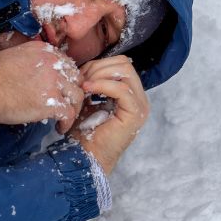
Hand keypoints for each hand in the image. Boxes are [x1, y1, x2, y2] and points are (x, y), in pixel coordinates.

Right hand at [0, 41, 84, 132]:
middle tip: (67, 103)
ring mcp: (54, 83)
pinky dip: (67, 122)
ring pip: (77, 96)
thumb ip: (32, 59)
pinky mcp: (51, 103)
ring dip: (73, 108)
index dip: (67, 78)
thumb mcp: (15, 55)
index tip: (62, 89)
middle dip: (72, 92)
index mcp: (44, 51)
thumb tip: (37, 73)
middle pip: (76, 79)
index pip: (67, 64)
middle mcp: (53, 64)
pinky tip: (60, 127)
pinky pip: (69, 113)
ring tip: (65, 117)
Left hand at [68, 56, 149, 174]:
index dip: (98, 65)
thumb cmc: (84, 132)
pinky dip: (102, 85)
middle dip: (98, 67)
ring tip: (84, 86)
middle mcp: (139, 98)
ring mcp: (140, 106)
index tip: (80, 76)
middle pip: (124, 64)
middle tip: (81, 80)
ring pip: (125, 72)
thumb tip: (86, 65)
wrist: (85, 156)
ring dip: (100, 75)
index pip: (120, 64)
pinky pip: (122, 89)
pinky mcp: (135, 114)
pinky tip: (87, 90)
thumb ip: (92, 82)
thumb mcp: (87, 100)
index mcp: (130, 93)